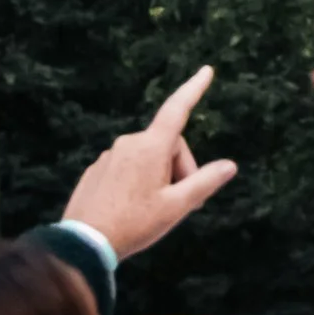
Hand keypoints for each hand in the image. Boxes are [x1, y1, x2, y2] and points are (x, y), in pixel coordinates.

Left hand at [62, 65, 238, 258]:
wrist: (83, 244)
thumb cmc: (135, 223)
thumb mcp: (176, 207)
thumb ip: (205, 182)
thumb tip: (230, 165)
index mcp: (150, 147)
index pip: (177, 109)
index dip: (194, 89)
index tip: (207, 70)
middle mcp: (128, 144)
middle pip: (167, 146)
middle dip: (180, 169)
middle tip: (182, 202)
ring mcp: (109, 157)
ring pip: (147, 158)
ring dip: (159, 177)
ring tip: (156, 209)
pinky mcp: (96, 171)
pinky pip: (127, 168)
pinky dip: (138, 182)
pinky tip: (133, 209)